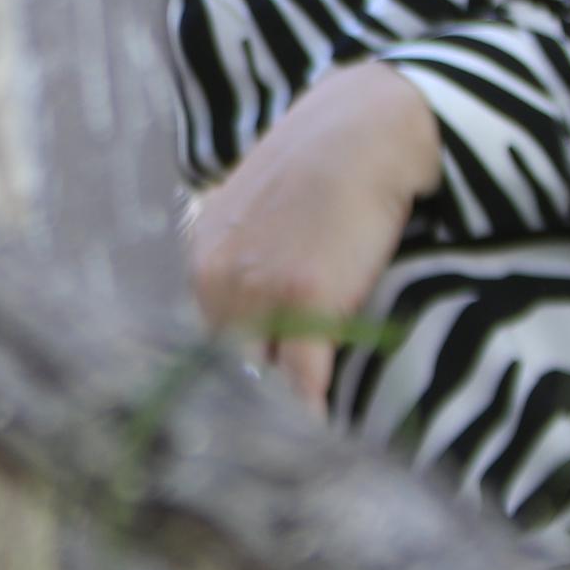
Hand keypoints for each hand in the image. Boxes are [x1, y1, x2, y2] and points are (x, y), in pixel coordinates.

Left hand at [183, 62, 434, 409]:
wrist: (365, 128)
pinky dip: (309, 410)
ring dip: (282, 409)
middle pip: (229, 365)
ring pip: (263, 376)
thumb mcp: (258, 210)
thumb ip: (246, 261)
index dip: (236, 371)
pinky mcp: (305, 297)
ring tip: (300, 441)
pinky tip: (320, 434)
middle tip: (275, 431)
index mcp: (205, 260)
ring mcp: (257, 290)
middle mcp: (218, 279)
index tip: (252, 402)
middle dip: (252, 396)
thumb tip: (253, 311)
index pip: (209, 340)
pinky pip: (301, 379)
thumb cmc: (323, 165)